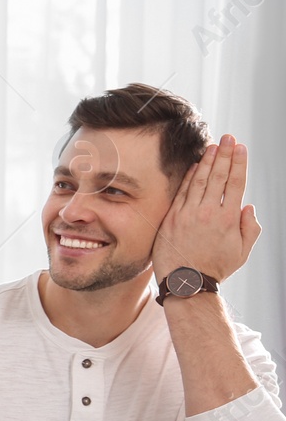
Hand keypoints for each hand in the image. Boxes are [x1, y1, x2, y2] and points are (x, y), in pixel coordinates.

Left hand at [152, 134, 260, 283]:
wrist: (186, 283)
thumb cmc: (215, 268)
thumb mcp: (242, 251)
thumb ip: (250, 228)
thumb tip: (248, 206)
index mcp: (228, 219)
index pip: (235, 183)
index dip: (238, 163)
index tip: (240, 148)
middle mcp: (207, 212)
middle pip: (218, 176)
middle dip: (224, 154)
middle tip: (228, 138)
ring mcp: (187, 214)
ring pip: (198, 180)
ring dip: (206, 161)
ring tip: (213, 146)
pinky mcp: (171, 218)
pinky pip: (181, 192)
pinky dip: (188, 177)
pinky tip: (193, 165)